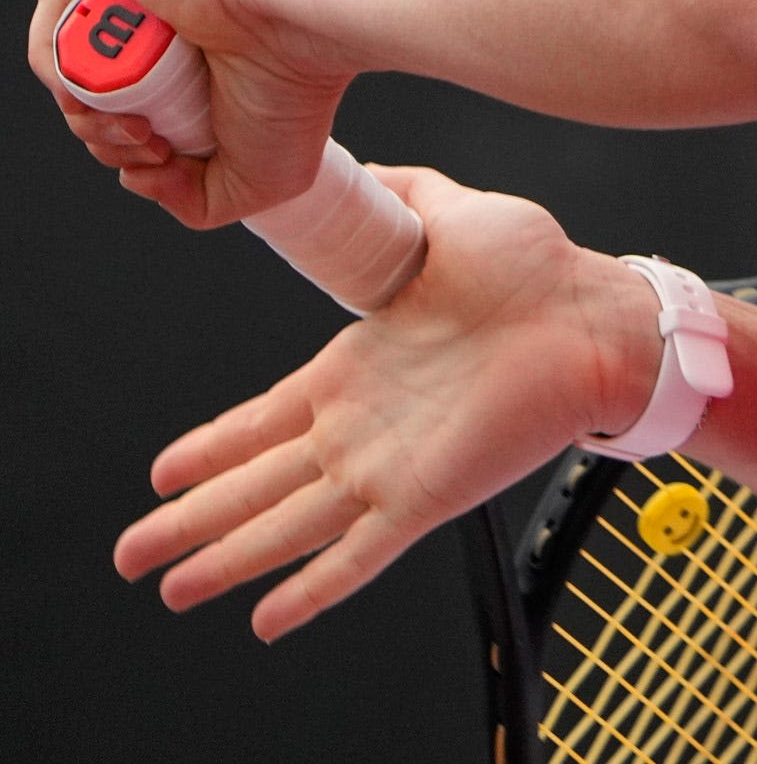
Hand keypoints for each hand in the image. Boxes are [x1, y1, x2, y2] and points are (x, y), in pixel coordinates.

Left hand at [28, 0, 349, 226]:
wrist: (301, 20)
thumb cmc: (298, 90)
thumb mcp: (253, 178)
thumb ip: (191, 197)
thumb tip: (134, 176)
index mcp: (203, 42)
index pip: (131, 96)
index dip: (126, 141)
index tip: (164, 155)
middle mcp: (170, 1)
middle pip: (94, 79)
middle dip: (104, 132)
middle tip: (148, 140)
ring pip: (71, 51)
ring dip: (82, 107)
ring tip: (133, 120)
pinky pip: (58, 6)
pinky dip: (59, 58)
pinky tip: (100, 84)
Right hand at [113, 165, 658, 639]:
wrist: (595, 316)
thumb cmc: (538, 270)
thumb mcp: (453, 214)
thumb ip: (407, 193)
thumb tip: (367, 167)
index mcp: (360, 368)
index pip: (265, 419)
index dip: (212, 447)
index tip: (163, 472)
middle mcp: (364, 425)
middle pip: (255, 483)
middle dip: (192, 517)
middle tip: (129, 552)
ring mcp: (391, 465)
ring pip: (286, 526)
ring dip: (227, 559)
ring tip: (171, 590)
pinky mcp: (426, 495)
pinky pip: (357, 556)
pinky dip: (311, 590)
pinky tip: (267, 621)